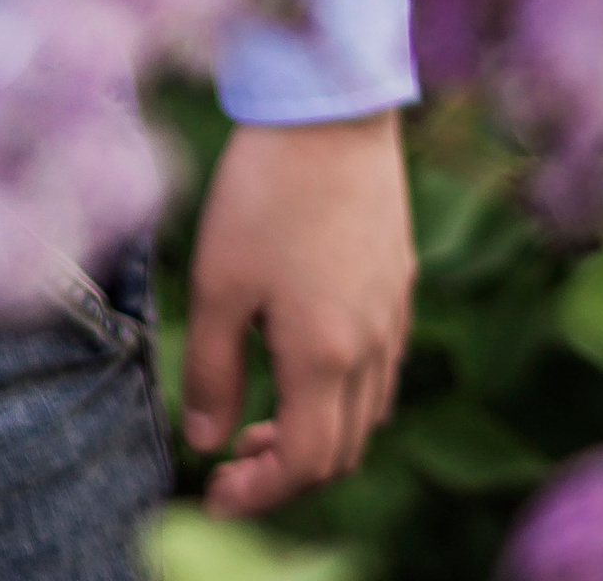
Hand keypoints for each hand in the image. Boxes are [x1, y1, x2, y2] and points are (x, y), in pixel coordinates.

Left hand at [181, 111, 412, 518]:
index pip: (306, 464)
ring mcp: (394, 311)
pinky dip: (344, 387)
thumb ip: (210, 369)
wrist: (331, 108)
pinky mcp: (399, 276)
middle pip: (343, 448)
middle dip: (288, 468)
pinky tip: (303, 353)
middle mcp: (373, 346)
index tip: (216, 492)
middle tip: (233, 456)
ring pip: (368, 408)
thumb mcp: (218, 281)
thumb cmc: (265, 189)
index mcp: (326, 358)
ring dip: (319, 429)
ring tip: (263, 411)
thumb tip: (203, 439)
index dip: (260, 492)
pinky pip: (382, 363)